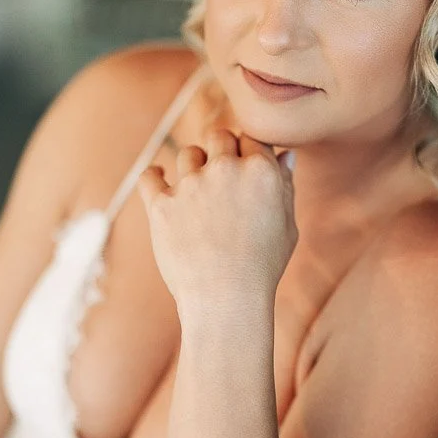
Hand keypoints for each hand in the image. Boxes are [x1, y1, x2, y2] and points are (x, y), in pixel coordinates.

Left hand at [136, 124, 296, 312]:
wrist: (226, 300)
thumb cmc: (263, 267)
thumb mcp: (287, 227)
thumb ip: (285, 186)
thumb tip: (284, 156)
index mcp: (261, 171)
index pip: (252, 138)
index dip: (249, 151)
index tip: (246, 166)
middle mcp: (225, 170)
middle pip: (219, 137)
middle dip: (222, 150)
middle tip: (222, 174)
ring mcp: (190, 185)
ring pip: (188, 154)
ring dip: (193, 166)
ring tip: (198, 191)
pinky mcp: (161, 204)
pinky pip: (150, 176)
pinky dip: (155, 177)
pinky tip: (161, 183)